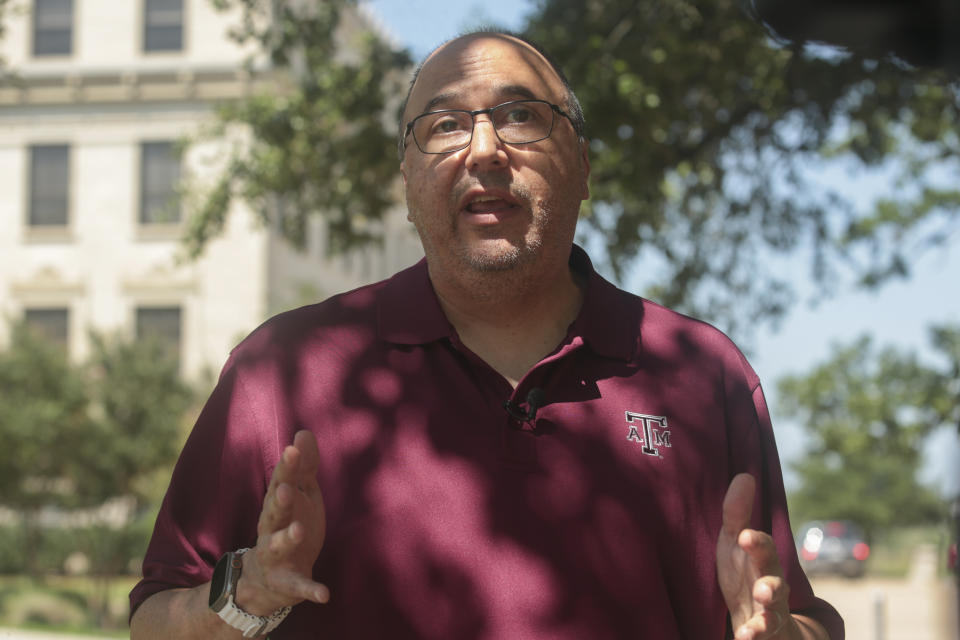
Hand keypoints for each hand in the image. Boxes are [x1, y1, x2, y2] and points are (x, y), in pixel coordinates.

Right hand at [235, 430, 328, 614]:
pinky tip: (324, 594)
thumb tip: (304, 431)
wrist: (268, 578)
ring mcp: (275, 556)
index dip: (287, 467)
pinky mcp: (287, 582)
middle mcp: (270, 528)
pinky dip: (309, 590)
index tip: (293, 449)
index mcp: (277, 505)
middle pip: (273, 512)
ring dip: (287, 538)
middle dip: (279, 501)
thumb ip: (304, 467)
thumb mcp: (300, 495)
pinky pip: (297, 587)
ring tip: (300, 530)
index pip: (281, 482)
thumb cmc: (289, 525)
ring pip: (277, 546)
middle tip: (286, 489)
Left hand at [716, 473, 793, 639]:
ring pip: (773, 617)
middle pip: (776, 585)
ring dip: (766, 618)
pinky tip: (744, 637)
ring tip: (756, 617)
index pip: (763, 551)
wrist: (762, 621)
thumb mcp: (735, 545)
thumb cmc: (745, 577)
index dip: (756, 544)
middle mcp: (772, 589)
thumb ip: (737, 514)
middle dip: (771, 585)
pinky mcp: (765, 635)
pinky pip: (762, 638)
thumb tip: (745, 475)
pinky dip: (754, 637)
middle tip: (763, 587)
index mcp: (763, 564)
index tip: (746, 536)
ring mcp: (770, 616)